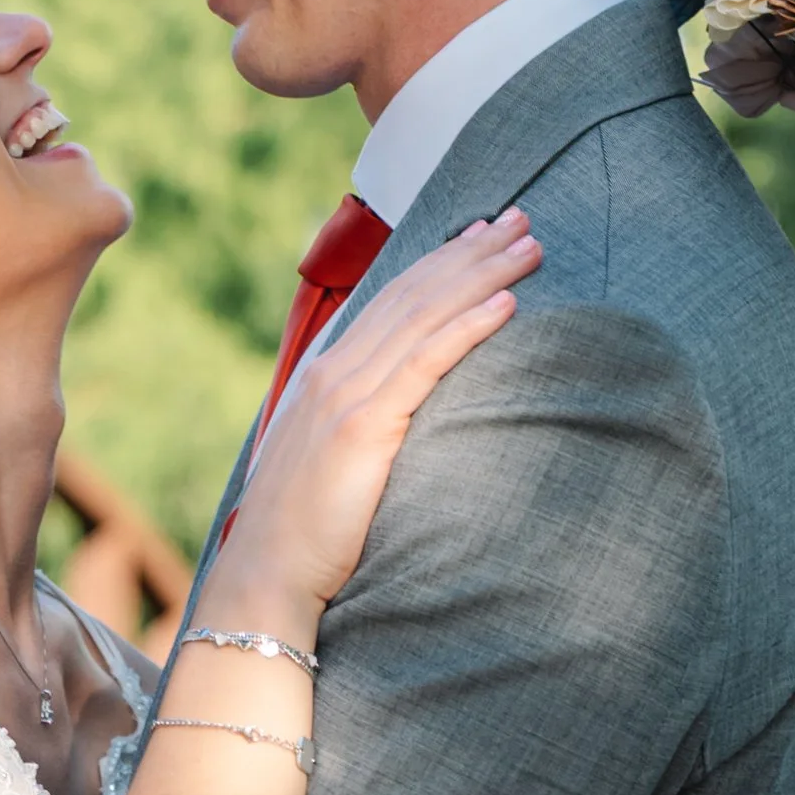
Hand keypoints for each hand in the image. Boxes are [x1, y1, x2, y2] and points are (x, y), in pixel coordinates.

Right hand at [220, 212, 540, 626]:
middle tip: (522, 220)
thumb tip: (395, 417)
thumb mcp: (329, 462)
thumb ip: (359, 426)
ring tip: (529, 249)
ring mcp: (346, 395)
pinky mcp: (363, 427)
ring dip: (482, 276)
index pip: (392, 301)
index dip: (441, 262)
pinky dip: (466, 329)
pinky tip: (505, 305)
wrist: (265, 574)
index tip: (483, 234)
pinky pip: (424, 364)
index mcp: (326, 375)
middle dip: (472, 252)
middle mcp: (334, 371)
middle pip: (414, 294)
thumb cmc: (300, 533)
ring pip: (424, 316)